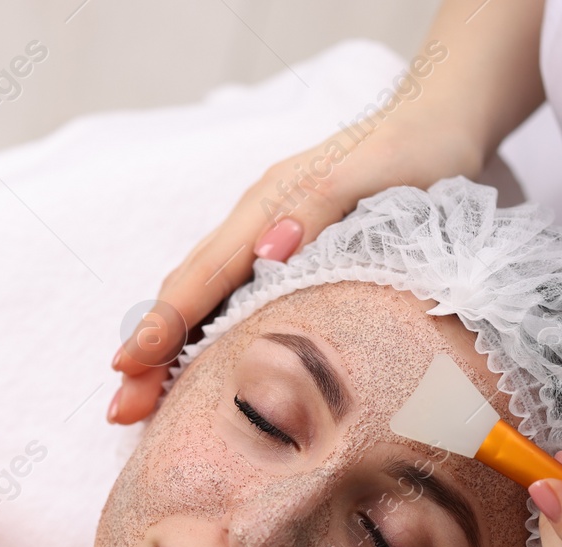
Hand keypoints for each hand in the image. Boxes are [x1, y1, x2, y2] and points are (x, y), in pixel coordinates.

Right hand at [106, 111, 482, 423]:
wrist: (439, 122)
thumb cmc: (413, 150)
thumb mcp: (374, 172)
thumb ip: (318, 207)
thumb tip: (267, 252)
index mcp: (268, 205)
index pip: (201, 276)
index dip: (163, 326)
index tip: (129, 370)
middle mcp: (257, 221)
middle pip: (188, 292)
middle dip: (150, 351)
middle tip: (122, 410)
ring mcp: (268, 235)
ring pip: (204, 297)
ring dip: (170, 349)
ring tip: (145, 402)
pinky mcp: (287, 248)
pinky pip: (233, 296)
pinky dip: (206, 334)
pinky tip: (198, 369)